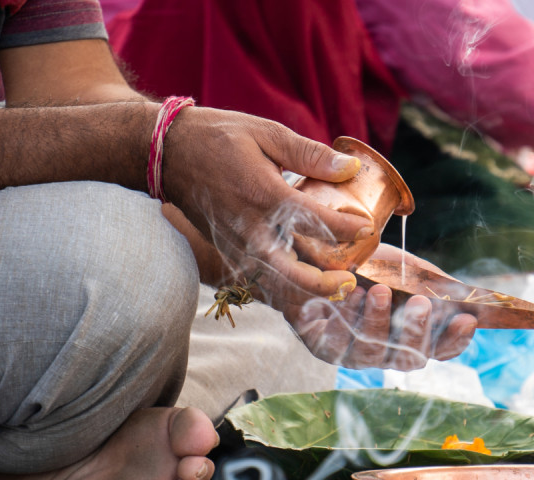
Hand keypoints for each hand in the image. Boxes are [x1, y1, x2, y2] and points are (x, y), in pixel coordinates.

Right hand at [163, 108, 372, 302]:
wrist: (166, 153)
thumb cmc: (218, 138)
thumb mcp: (267, 133)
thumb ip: (310, 155)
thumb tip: (350, 168)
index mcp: (264, 195)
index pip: (314, 222)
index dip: (346, 229)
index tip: (367, 228)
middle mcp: (249, 228)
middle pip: (292, 272)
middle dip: (324, 284)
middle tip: (350, 282)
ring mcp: (234, 245)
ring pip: (274, 283)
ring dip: (304, 291)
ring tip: (333, 286)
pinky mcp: (225, 251)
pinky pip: (257, 278)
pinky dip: (281, 286)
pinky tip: (303, 283)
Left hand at [283, 244, 477, 369]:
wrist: (318, 260)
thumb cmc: (368, 267)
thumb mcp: (403, 269)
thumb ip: (430, 282)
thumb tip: (465, 292)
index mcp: (412, 337)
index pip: (442, 349)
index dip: (456, 339)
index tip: (467, 319)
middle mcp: (386, 353)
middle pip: (409, 357)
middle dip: (416, 330)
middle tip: (421, 303)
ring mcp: (355, 354)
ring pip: (372, 352)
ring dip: (378, 321)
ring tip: (380, 291)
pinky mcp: (324, 346)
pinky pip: (337, 342)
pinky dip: (346, 317)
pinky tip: (351, 292)